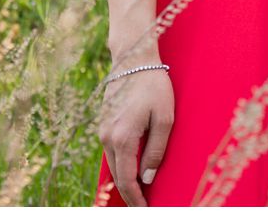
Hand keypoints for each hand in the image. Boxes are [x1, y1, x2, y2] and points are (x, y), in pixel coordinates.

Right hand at [100, 64, 174, 205]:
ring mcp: (102, 131)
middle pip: (117, 176)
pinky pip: (112, 152)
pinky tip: (131, 170)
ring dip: (124, 180)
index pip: (127, 180)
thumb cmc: (154, 87)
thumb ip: (156, 150)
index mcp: (122, 139)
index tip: (145, 210)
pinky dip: (120, 166)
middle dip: (129, 194)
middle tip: (143, 206)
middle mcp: (107, 138)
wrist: (133, 59)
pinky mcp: (104, 124)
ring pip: (113, 165)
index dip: (136, 199)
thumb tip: (147, 178)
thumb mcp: (165, 118)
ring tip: (139, 193)